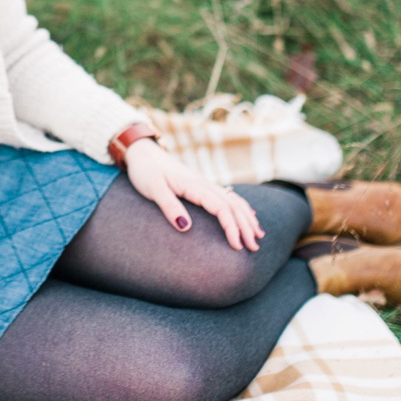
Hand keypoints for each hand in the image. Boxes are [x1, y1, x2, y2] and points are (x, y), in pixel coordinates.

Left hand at [122, 138, 263, 250]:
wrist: (143, 153)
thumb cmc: (145, 172)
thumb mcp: (153, 189)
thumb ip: (169, 206)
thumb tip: (187, 228)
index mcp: (194, 185)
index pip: (221, 208)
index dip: (232, 227)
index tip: (237, 246)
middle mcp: (204, 184)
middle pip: (233, 205)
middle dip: (246, 227)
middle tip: (254, 248)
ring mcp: (204, 184)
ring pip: (233, 200)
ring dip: (247, 218)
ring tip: (258, 235)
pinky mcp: (201, 186)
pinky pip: (227, 196)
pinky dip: (241, 207)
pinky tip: (248, 215)